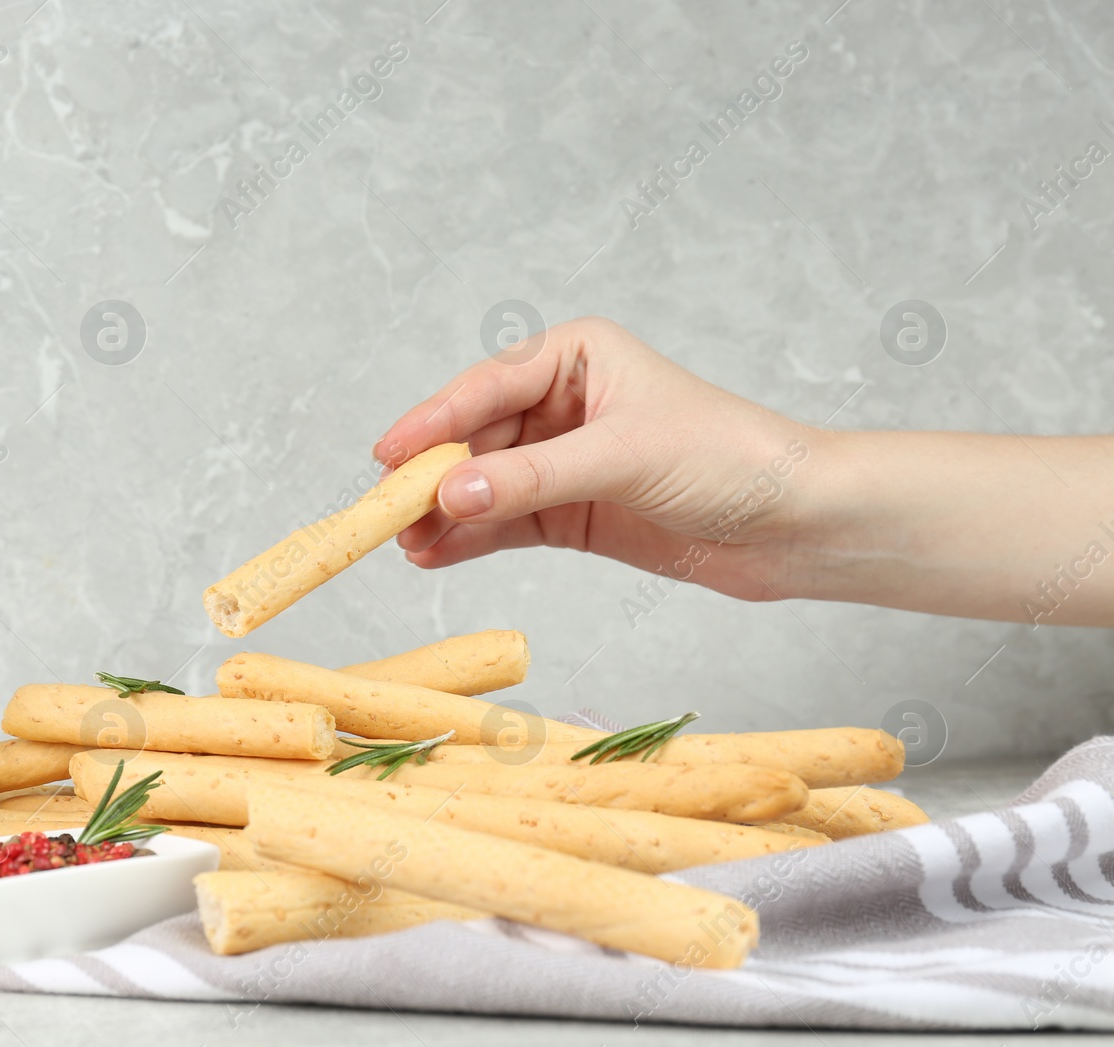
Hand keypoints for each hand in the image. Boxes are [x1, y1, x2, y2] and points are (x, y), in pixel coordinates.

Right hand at [374, 317, 818, 601]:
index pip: (487, 387)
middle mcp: (563, 402)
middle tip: (385, 511)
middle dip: (432, 475)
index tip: (388, 455)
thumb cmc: (731, 459)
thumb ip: (534, 478)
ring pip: (484, 483)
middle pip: (475, 437)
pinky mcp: (572, 512)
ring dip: (445, 513)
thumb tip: (450, 494)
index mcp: (576, 356)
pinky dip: (470, 538)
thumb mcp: (625, 458)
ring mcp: (564, 460)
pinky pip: (505, 521)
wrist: (797, 524)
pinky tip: (435, 554)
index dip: (433, 422)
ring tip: (405, 543)